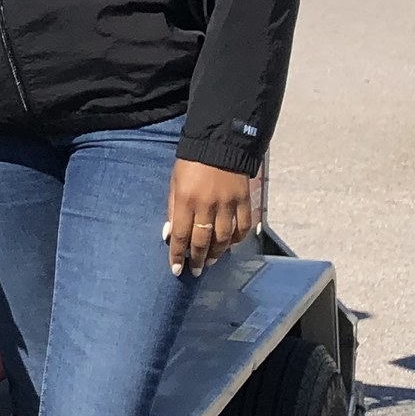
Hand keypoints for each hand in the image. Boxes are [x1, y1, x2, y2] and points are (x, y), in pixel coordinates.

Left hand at [165, 160, 256, 278]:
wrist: (219, 144)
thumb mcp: (174, 183)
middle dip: (198, 259)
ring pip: (223, 237)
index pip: (180, 234)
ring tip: (210, 261)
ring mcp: (228, 203)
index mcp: (185, 200)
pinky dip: (237, 238)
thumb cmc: (191, 164)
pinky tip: (230, 244)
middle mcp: (207, 205)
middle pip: (203, 240)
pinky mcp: (244, 200)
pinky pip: (243, 226)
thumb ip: (172, 209)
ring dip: (216, 253)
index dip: (177, 255)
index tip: (176, 269)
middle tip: (196, 271)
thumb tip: (170, 235)